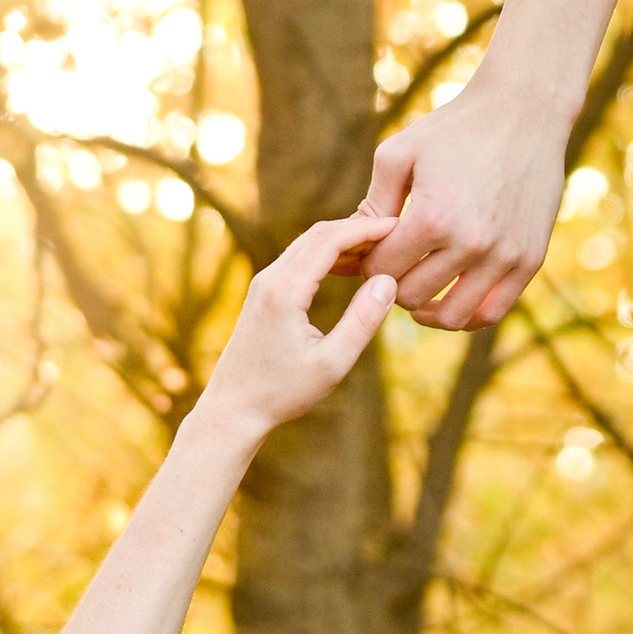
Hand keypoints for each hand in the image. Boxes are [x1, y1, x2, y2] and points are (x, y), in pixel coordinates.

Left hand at [193, 217, 397, 445]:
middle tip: (396, 233)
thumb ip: (362, 320)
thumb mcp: (332, 362)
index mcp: (285, 291)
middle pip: (318, 234)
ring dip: (342, 240)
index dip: (367, 228)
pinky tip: (351, 267)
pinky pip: (298, 259)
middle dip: (358, 228)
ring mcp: (263, 283)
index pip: (330, 239)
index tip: (399, 226)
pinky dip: (327, 254)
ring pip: (307, 244)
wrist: (234, 407)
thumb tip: (387, 280)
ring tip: (380, 248)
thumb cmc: (282, 392)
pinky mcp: (262, 292)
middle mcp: (270, 278)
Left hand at [350, 67, 570, 329]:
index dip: (368, 264)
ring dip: (427, 308)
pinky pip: (491, 312)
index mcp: (432, 217)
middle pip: (411, 295)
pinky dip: (466, 315)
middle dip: (393, 283)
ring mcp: (505, 256)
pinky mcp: (530, 260)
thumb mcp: (399, 154)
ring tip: (417, 291)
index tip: (371, 251)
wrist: (524, 110)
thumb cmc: (454, 128)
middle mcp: (471, 243)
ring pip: (451, 316)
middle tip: (393, 267)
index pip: (382, 269)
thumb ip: (372, 204)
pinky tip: (450, 298)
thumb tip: (350, 247)